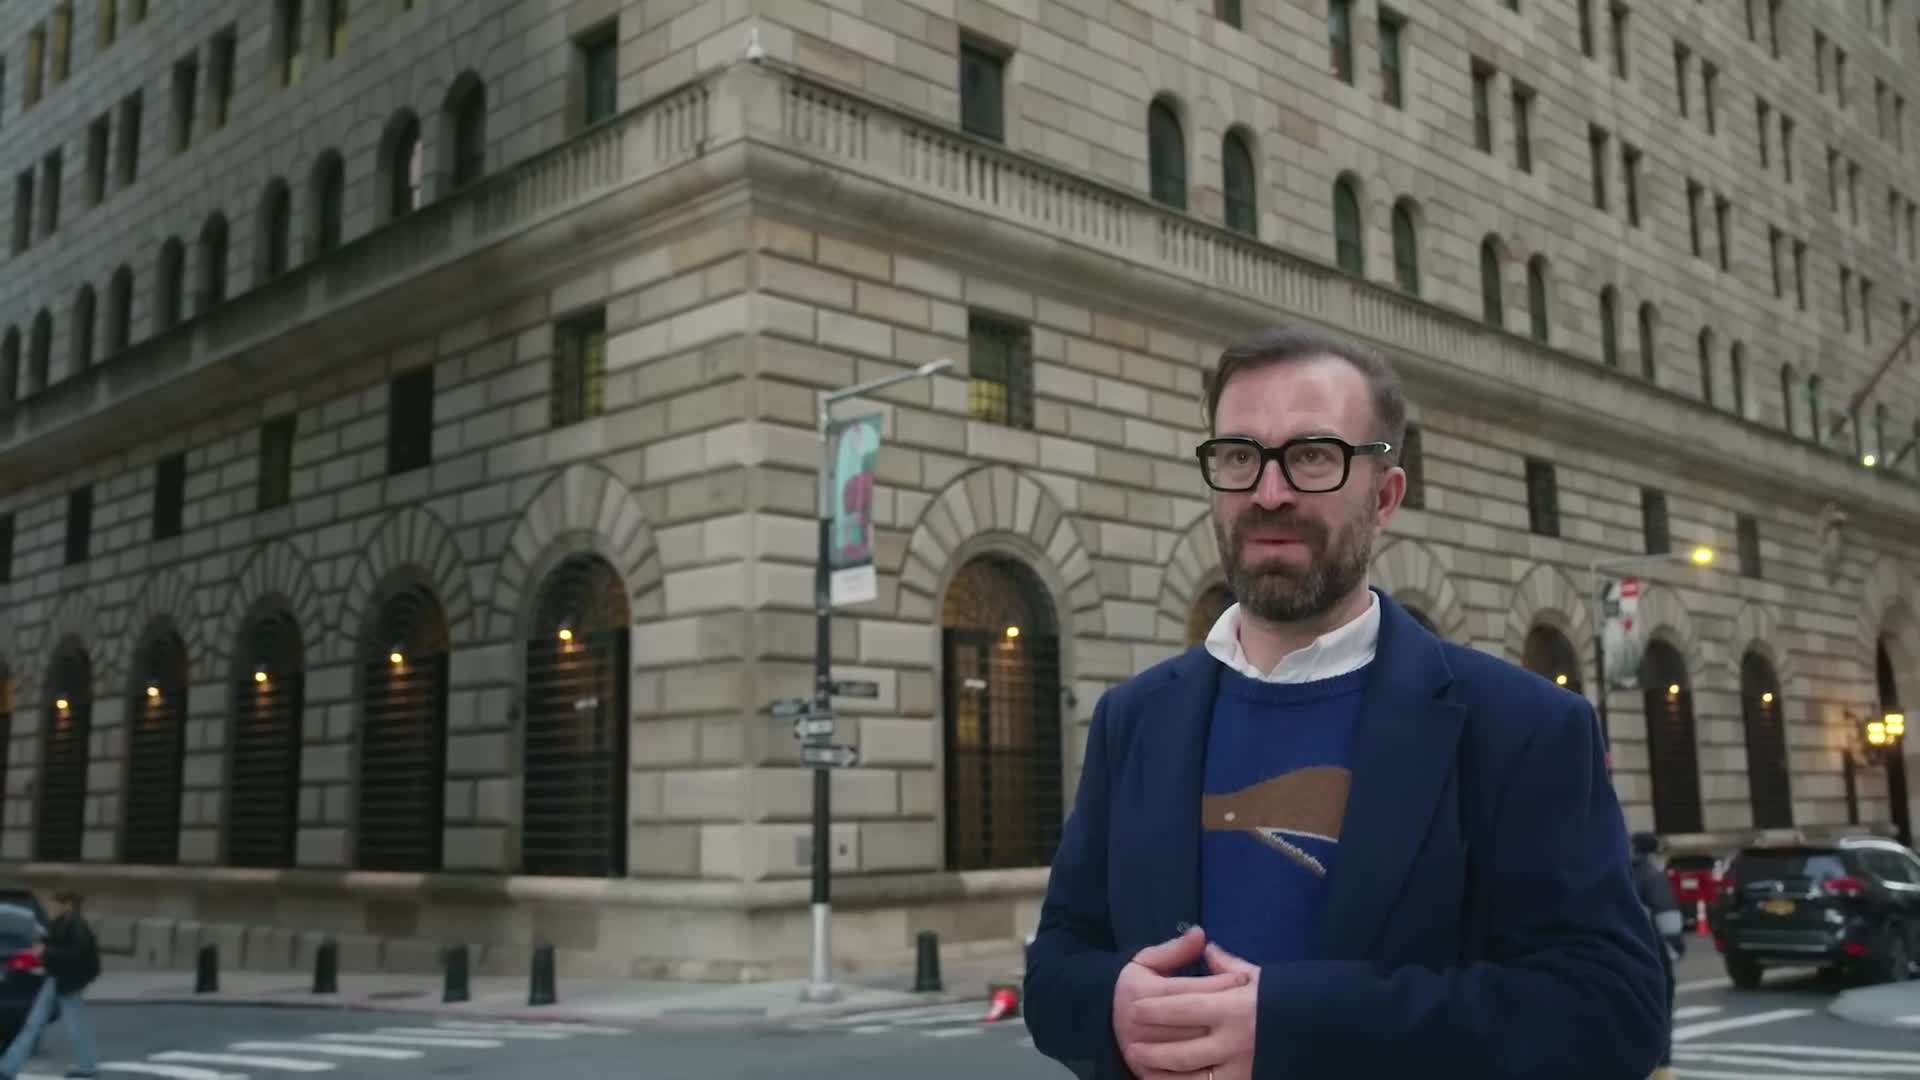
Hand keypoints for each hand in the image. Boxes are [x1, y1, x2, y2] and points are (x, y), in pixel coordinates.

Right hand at [1127, 942, 1261, 1079]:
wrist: (1102, 1021)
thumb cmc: (1134, 988)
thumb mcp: (1147, 962)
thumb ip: (1175, 950)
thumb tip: (1200, 933)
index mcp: (1139, 992)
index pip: (1186, 990)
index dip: (1216, 984)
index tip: (1242, 980)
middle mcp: (1138, 1024)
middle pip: (1189, 1023)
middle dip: (1223, 1014)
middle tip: (1252, 1006)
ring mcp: (1142, 1054)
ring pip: (1189, 1051)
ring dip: (1218, 1043)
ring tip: (1244, 1032)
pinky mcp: (1146, 1074)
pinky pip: (1181, 1076)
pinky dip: (1203, 1069)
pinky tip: (1225, 1060)